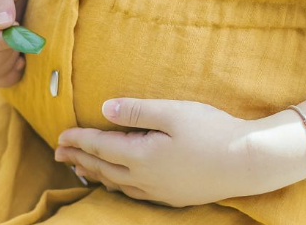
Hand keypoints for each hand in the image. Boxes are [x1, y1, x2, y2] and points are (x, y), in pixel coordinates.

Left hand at [55, 98, 279, 207]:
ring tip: (81, 168)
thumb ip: (137, 110)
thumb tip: (104, 108)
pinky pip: (133, 192)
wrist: (246, 162)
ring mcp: (158, 191)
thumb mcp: (173, 112)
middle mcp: (145, 178)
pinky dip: (116, 184)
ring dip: (95, 174)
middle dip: (79, 159)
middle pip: (103, 168)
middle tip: (59, 154)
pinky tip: (119, 182)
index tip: (61, 135)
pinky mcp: (172, 196)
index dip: (79, 140)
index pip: (101, 146)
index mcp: (141, 155)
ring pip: (116, 184)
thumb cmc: (212, 131)